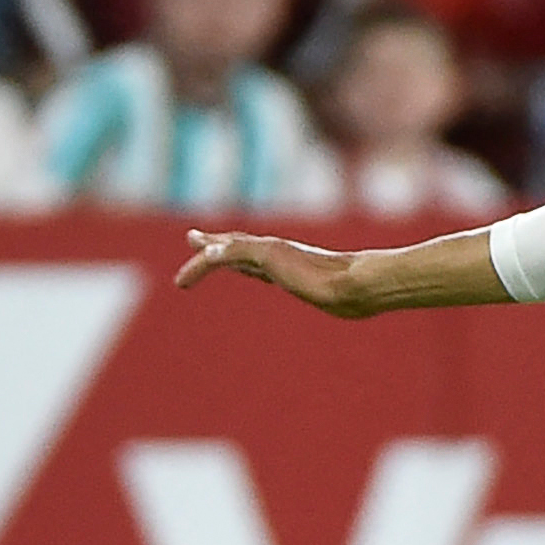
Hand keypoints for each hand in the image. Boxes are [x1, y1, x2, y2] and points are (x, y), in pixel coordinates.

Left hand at [175, 228, 368, 315]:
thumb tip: (358, 305)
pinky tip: (202, 253)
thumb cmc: (355, 293)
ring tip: (185, 265)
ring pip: (229, 249)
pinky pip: (233, 251)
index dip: (236, 253)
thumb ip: (341, 295)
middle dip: (215, 244)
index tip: (222, 252)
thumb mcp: (342, 297)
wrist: (356, 287)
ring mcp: (273, 252)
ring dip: (204, 257)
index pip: (256, 256)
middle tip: (193, 239)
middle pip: (238, 246)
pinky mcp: (268, 253)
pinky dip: (216, 253)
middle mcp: (279, 254)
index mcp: (292, 264)